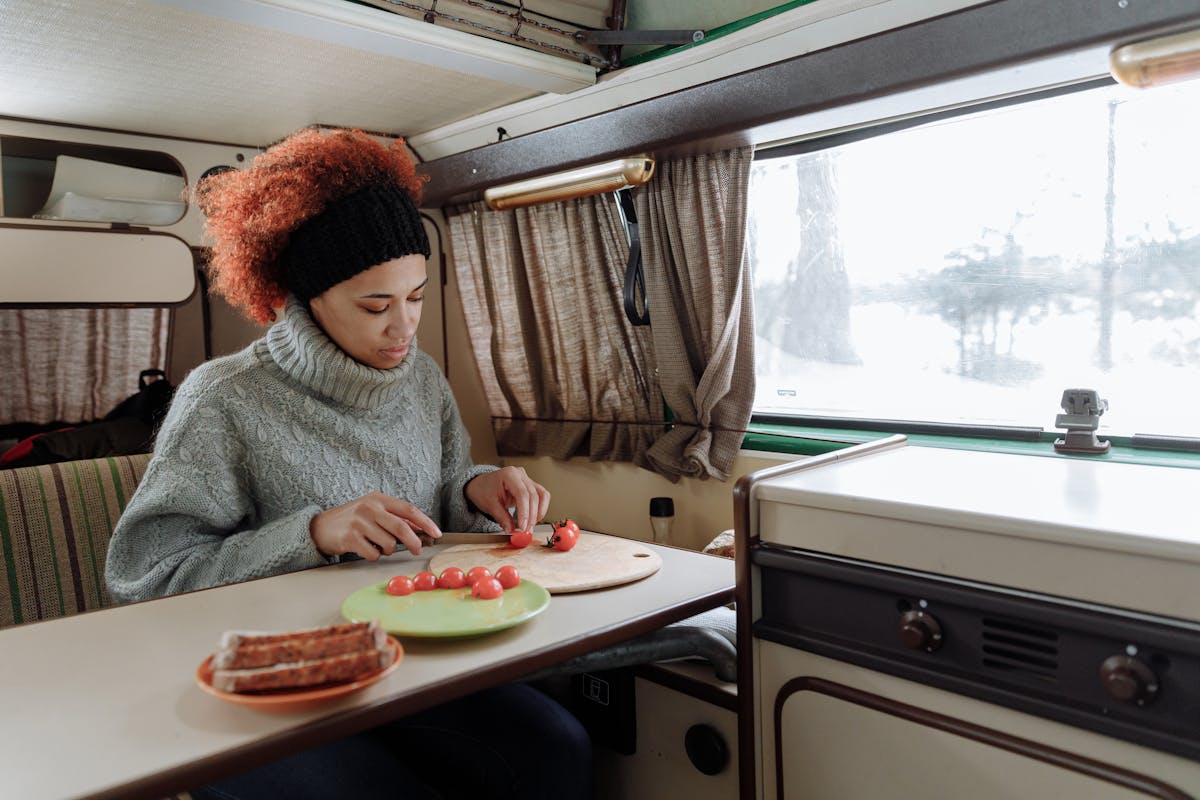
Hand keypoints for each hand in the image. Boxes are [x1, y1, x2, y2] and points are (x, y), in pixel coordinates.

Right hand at [309, 492, 441, 559]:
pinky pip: (373, 554)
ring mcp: (359, 522)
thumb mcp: (373, 512)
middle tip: (418, 550)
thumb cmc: (352, 520)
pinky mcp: (350, 538)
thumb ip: (395, 518)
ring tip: (376, 545)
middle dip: (414, 541)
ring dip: (387, 550)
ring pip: (388, 544)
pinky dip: (373, 555)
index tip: (436, 533)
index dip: (425, 522)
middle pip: (401, 527)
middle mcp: (369, 507)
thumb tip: (420, 528)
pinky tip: (364, 549)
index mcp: (378, 498)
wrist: (319, 527)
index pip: (408, 509)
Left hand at [465, 466, 550, 533]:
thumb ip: (502, 518)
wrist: (480, 485)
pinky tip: (535, 518)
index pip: (522, 494)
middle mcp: (520, 474)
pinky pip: (541, 496)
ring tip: (531, 525)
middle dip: (531, 515)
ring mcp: (527, 479)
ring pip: (541, 495)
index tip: (523, 526)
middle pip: (533, 495)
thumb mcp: (490, 505)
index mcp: (509, 474)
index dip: (525, 512)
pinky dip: (540, 508)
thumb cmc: (483, 490)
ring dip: (539, 512)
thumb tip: (511, 530)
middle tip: (527, 530)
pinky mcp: (530, 486)